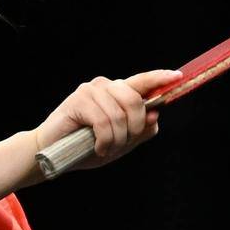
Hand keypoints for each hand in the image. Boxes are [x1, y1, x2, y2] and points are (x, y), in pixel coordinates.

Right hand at [33, 70, 182, 171]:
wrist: (51, 152)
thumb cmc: (84, 146)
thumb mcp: (120, 144)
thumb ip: (139, 132)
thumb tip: (156, 116)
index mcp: (116, 93)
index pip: (142, 82)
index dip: (160, 78)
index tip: (178, 76)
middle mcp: (105, 86)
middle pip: (135, 101)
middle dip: (133, 129)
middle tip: (120, 145)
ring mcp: (91, 90)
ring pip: (120, 115)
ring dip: (117, 139)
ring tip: (105, 149)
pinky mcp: (79, 100)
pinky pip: (104, 122)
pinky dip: (105, 141)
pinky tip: (97, 148)